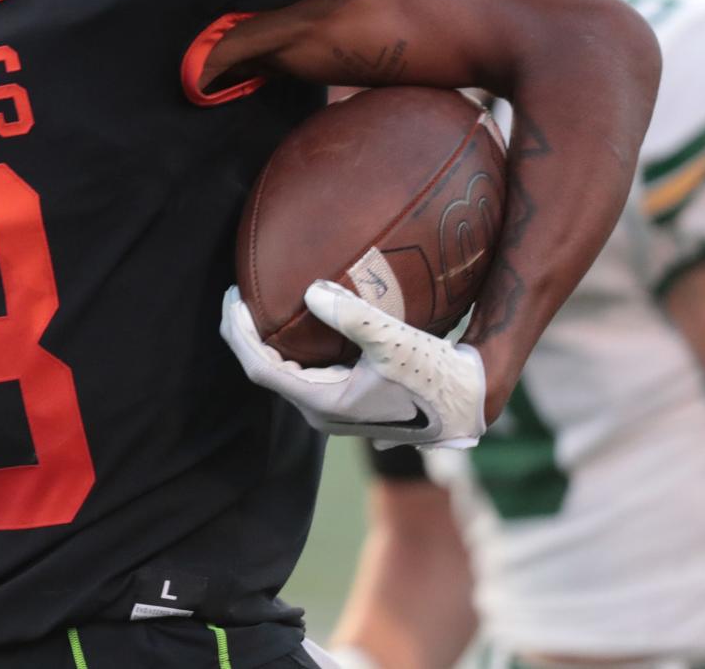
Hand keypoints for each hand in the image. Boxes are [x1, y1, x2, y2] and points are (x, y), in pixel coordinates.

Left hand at [220, 281, 485, 448]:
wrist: (471, 403)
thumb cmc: (436, 374)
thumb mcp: (396, 342)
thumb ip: (354, 316)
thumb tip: (310, 291)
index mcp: (325, 404)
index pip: (261, 368)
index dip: (240, 334)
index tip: (233, 298)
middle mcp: (322, 413)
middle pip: (265, 371)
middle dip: (244, 335)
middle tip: (235, 295)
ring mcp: (333, 410)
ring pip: (283, 373)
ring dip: (265, 341)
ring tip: (255, 305)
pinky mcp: (346, 401)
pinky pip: (302, 372)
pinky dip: (287, 346)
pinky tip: (292, 322)